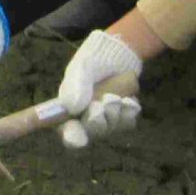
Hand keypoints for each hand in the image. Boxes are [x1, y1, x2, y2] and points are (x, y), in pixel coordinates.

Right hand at [55, 27, 145, 149]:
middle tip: (104, 101)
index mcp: (68, 110)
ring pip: (111, 129)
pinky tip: (127, 99)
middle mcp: (84, 119)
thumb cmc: (93, 61)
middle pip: (91, 133)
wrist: (117, 54)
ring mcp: (104, 120)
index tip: (80, 139)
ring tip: (115, 96)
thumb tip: (72, 109)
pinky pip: (128, 123)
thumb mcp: (82, 68)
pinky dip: (128, 111)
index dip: (73, 138)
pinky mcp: (121, 117)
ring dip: (115, 112)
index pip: (67, 132)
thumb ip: (76, 86)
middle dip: (99, 118)